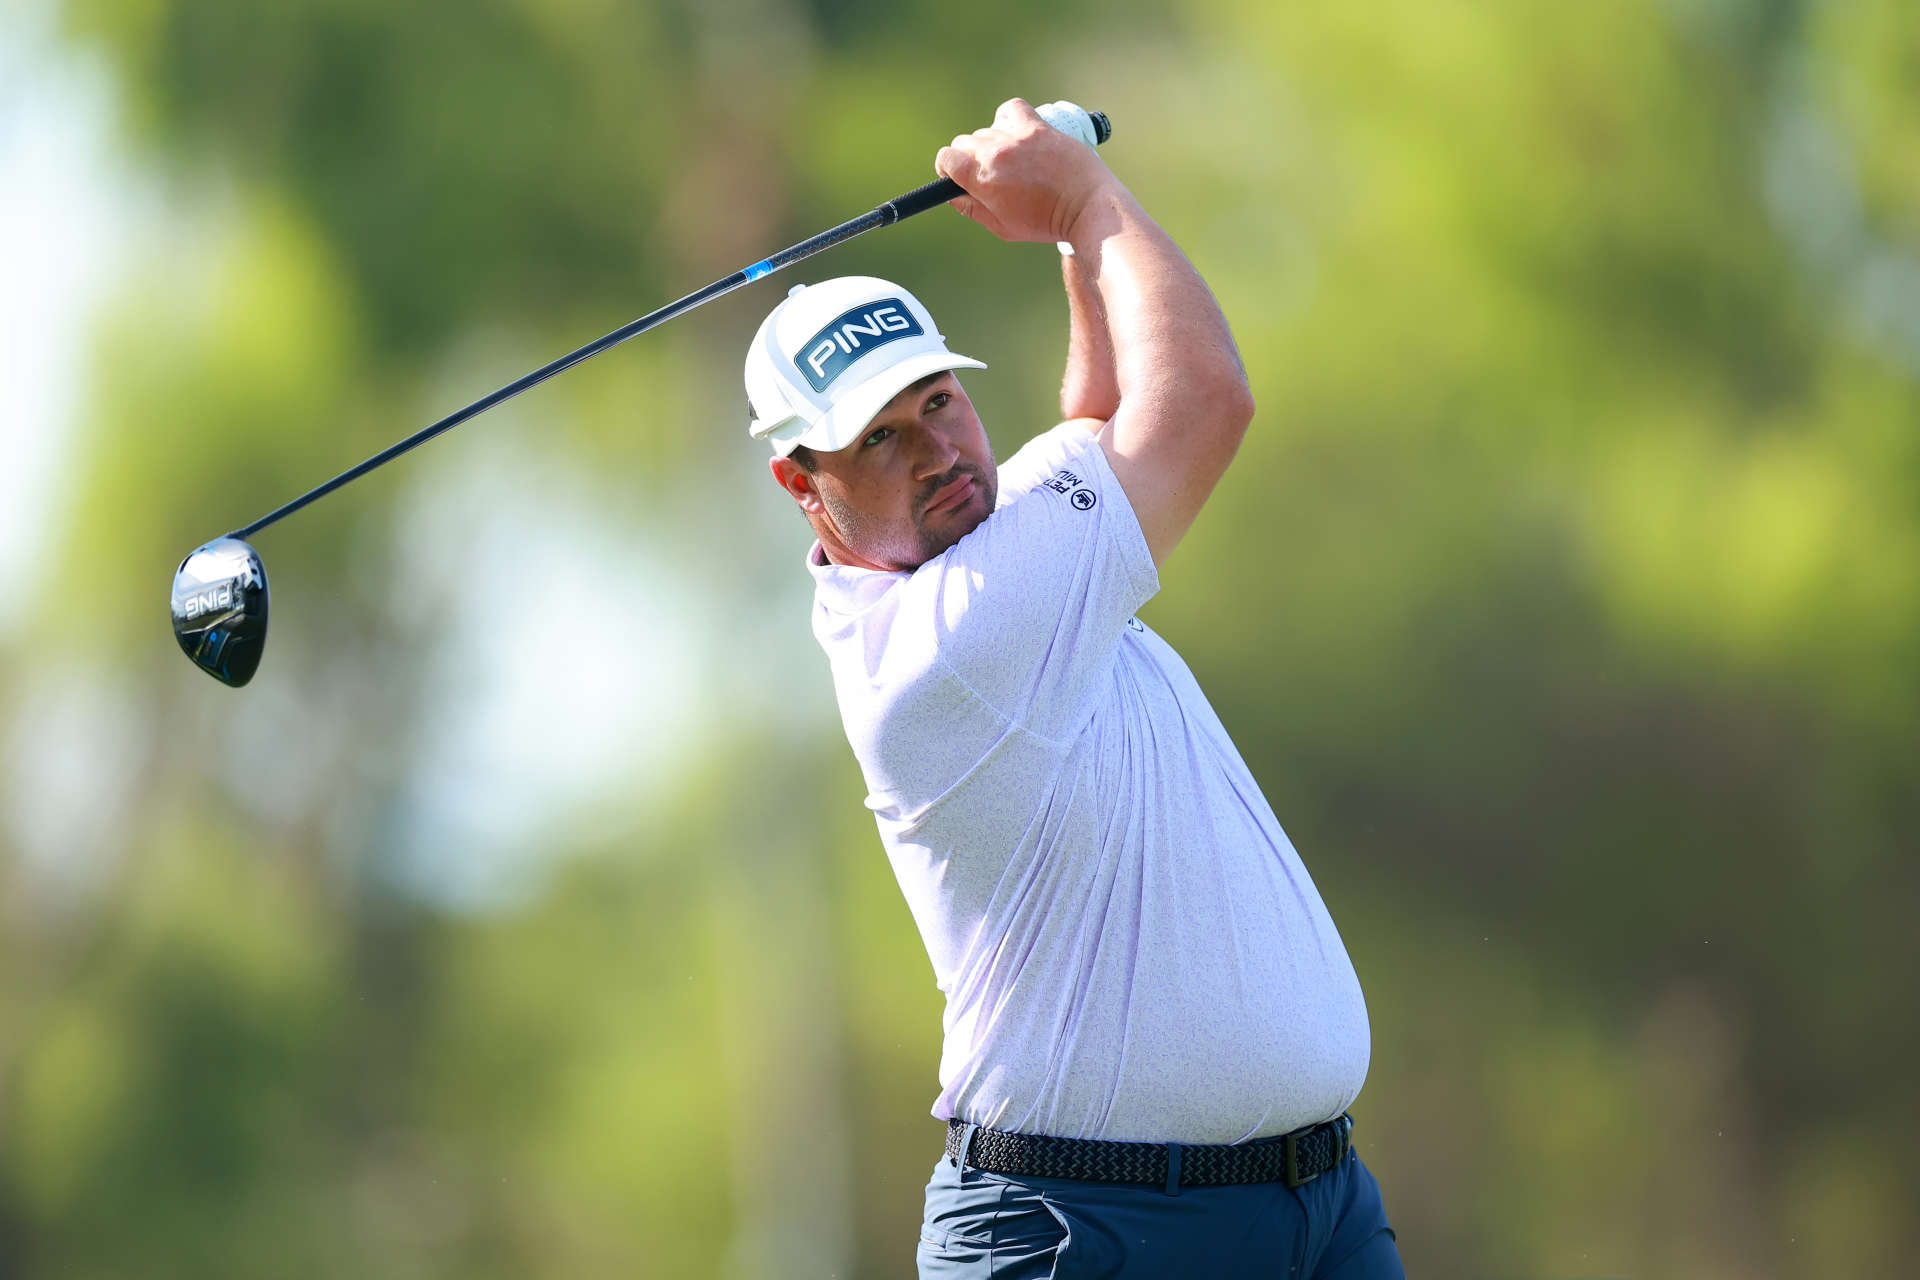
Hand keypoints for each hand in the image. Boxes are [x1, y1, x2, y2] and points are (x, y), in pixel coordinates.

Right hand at [936, 98, 1119, 244]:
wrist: (1086, 205)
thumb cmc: (1046, 221)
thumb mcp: (1002, 227)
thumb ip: (971, 208)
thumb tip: (951, 193)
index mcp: (984, 180)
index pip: (946, 157)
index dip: (948, 168)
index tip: (958, 175)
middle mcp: (997, 153)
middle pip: (964, 143)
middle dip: (970, 159)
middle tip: (991, 175)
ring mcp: (1017, 137)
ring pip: (987, 130)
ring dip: (993, 144)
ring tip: (1013, 162)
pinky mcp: (1038, 126)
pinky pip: (1011, 109)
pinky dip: (1008, 119)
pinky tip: (1016, 134)